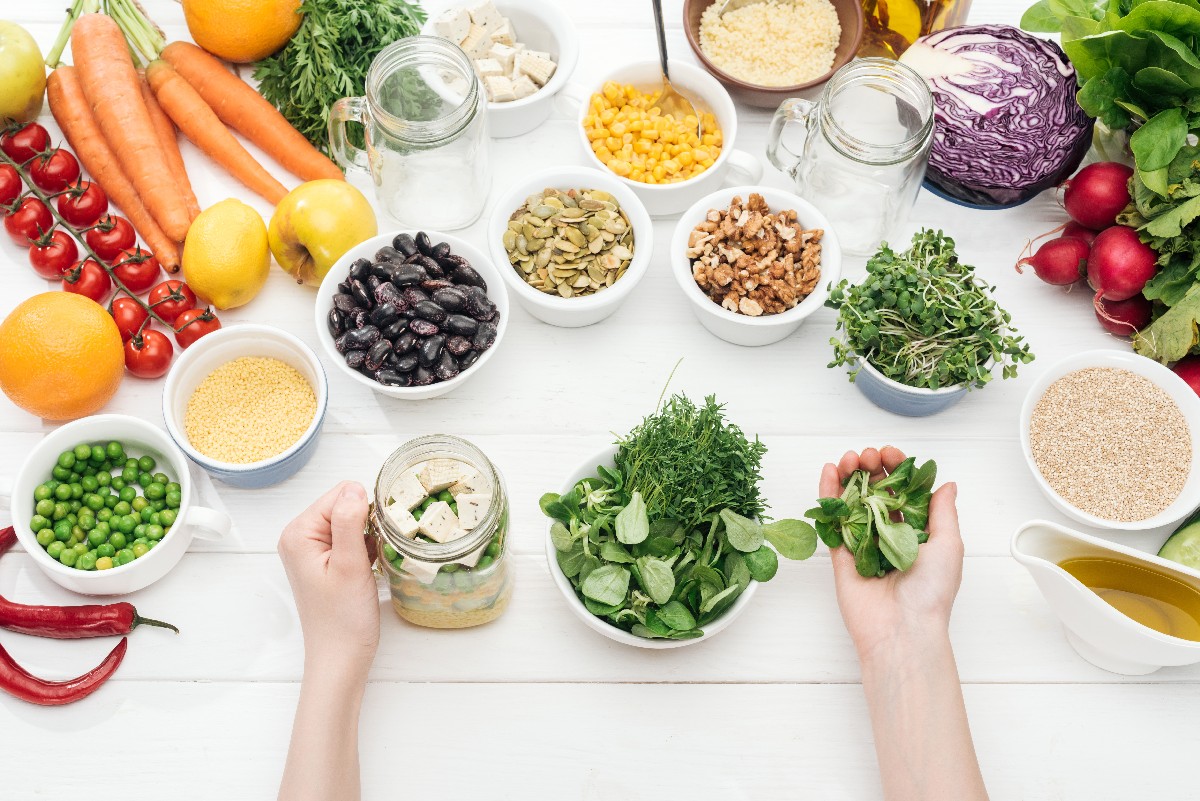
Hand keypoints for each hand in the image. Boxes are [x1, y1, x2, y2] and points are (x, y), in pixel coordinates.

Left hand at [278, 482, 379, 681]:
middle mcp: (299, 537)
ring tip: (371, 562)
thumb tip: (355, 487)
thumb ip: (349, 522)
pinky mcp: (324, 562)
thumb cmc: (343, 619)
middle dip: (367, 522)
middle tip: (375, 552)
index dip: (365, 510)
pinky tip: (369, 566)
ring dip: (368, 536)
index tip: (379, 534)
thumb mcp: (350, 565)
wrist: (340, 658)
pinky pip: (349, 538)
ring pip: (350, 521)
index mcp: (299, 533)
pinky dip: (364, 547)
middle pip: (344, 505)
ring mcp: (311, 550)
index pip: (340, 494)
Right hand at [820, 447, 963, 659]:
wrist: (902, 630)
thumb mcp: (949, 545)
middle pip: (876, 492)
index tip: (891, 453)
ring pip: (852, 501)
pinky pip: (833, 521)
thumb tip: (945, 483)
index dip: (897, 468)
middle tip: (867, 456)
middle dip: (871, 468)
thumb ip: (943, 512)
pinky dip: (828, 495)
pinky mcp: (840, 554)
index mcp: (917, 532)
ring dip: (849, 475)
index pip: (904, 491)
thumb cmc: (932, 592)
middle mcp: (889, 535)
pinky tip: (828, 472)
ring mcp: (863, 543)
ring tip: (848, 458)